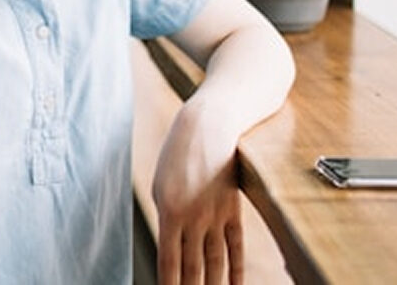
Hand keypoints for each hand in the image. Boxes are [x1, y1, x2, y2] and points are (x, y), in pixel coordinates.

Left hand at [151, 100, 243, 284]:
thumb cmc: (177, 155)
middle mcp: (193, 218)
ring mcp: (216, 216)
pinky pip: (235, 248)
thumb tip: (170, 247)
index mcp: (169, 212)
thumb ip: (167, 218)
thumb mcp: (161, 185)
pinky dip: (236, 272)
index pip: (169, 262)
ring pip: (215, 263)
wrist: (208, 126)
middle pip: (193, 268)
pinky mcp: (233, 211)